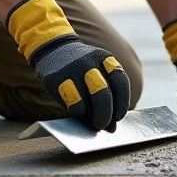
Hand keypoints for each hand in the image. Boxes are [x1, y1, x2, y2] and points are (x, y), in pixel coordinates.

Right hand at [6, 0, 129, 131]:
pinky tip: (77, 110)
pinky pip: (73, 101)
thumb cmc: (80, 70)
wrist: (53, 49)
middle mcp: (90, 62)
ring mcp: (73, 68)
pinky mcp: (57, 78)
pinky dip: (78, 110)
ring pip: (89, 98)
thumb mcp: (95, 73)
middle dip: (106, 114)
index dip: (122, 102)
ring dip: (94, 115)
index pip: (120, 81)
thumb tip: (112, 127)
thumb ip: (105, 95)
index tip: (119, 117)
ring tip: (92, 122)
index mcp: (105, 59)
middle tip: (103, 124)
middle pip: (104, 93)